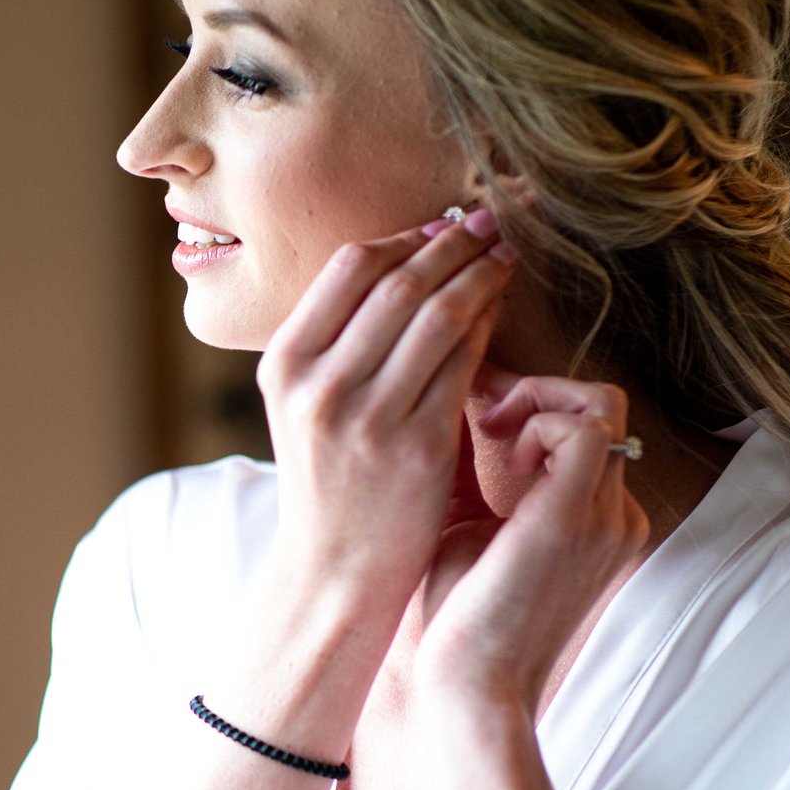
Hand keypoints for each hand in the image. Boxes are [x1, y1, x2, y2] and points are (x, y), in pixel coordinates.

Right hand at [255, 211, 516, 617]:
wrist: (335, 569)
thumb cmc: (327, 480)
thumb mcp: (303, 404)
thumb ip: (335, 341)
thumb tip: (396, 263)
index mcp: (285, 363)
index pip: (349, 268)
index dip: (404, 237)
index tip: (439, 225)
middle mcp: (322, 384)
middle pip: (399, 282)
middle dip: (452, 243)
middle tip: (488, 221)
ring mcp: (370, 416)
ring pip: (438, 315)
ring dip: (480, 274)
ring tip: (504, 254)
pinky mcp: (420, 446)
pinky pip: (464, 363)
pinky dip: (487, 325)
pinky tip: (501, 308)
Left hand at [407, 367, 649, 721]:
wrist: (470, 684)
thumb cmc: (462, 617)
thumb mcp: (471, 526)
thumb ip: (476, 470)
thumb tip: (453, 406)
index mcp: (599, 519)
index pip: (589, 424)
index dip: (532, 401)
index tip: (476, 410)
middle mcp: (616, 515)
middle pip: (601, 405)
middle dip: (534, 389)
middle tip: (478, 410)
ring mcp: (607, 516)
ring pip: (600, 404)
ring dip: (536, 399)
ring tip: (487, 432)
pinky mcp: (579, 518)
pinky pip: (586, 426)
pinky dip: (539, 422)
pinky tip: (500, 462)